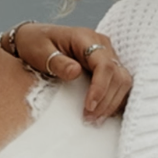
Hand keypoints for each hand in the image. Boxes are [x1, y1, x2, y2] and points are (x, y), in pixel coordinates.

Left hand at [6, 24, 131, 122]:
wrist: (34, 38)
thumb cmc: (36, 43)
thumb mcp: (41, 52)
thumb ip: (58, 62)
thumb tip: (76, 72)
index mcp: (86, 38)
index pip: (104, 64)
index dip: (100, 88)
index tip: (89, 106)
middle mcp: (102, 45)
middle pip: (118, 75)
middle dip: (107, 100)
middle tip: (90, 118)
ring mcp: (106, 55)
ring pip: (123, 81)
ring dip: (112, 102)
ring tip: (95, 119)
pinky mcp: (106, 66)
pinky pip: (119, 84)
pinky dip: (113, 100)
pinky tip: (102, 113)